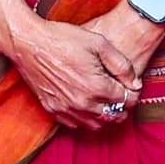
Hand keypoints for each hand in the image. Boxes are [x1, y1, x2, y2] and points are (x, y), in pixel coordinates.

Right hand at [3, 14, 141, 131]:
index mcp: (97, 86)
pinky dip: (85, 119)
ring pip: (96, 125)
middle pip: (114, 116)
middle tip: (121, 95)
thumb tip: (135, 83)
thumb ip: (122, 65)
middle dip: (123, 107)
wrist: (29, 43)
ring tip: (105, 101)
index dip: (133, 93)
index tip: (130, 86)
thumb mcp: (99, 43)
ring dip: (105, 115)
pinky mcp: (53, 109)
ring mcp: (66, 108)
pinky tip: (86, 104)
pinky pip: (75, 125)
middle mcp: (83, 103)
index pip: (127, 100)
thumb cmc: (62, 39)